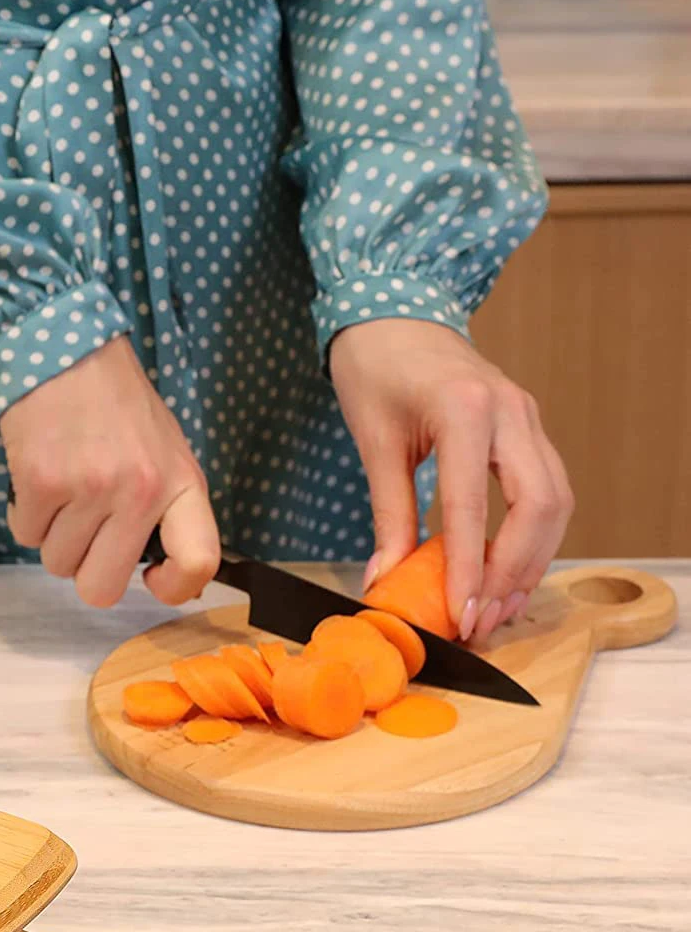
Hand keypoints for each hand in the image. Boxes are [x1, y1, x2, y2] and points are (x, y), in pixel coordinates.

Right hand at [0, 336, 219, 607]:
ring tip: (62, 489)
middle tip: (84, 531)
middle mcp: (140, 492)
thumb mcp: (166, 451)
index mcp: (182, 483)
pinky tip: (39, 477)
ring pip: (57, 563)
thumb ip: (171, 509)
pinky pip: (24, 535)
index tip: (150, 576)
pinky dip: (25, 514)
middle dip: (85, 569)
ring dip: (52, 536)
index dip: (172, 588)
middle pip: (103, 588)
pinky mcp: (41, 482)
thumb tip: (167, 576)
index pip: (198, 564)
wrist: (64, 351)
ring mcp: (89, 488)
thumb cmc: (116, 405)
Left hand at [329, 318, 573, 643]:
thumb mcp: (373, 442)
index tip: (460, 614)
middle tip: (484, 618)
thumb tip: (386, 579)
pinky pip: (547, 487)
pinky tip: (506, 568)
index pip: (473, 507)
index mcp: (466, 410)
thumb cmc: (374, 368)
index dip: (469, 569)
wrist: (392, 313)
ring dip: (532, 559)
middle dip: (514, 571)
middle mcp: (510, 411)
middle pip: (540, 506)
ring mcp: (527, 416)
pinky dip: (533, 533)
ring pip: (556, 501)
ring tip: (498, 606)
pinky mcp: (528, 425)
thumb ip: (388, 513)